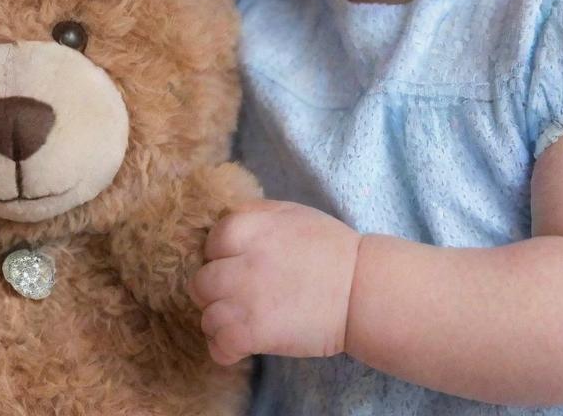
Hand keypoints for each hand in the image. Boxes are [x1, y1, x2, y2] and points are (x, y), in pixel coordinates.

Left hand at [187, 198, 362, 365]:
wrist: (361, 289)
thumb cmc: (331, 248)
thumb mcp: (293, 212)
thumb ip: (256, 213)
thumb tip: (227, 218)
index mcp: (251, 227)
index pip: (212, 242)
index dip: (224, 255)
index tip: (240, 264)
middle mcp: (242, 261)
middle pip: (201, 281)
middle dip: (217, 290)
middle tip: (241, 295)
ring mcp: (244, 299)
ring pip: (206, 316)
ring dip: (222, 321)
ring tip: (246, 320)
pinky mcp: (252, 333)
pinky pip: (218, 346)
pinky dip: (226, 349)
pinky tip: (244, 343)